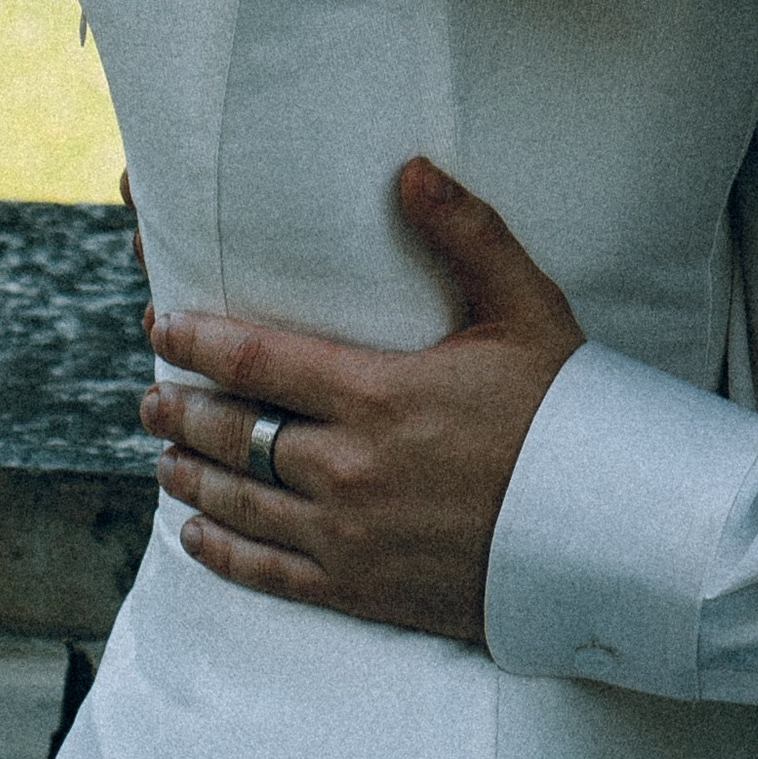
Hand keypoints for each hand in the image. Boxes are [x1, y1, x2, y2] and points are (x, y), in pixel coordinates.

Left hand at [139, 160, 583, 645]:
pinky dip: (224, 553)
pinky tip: (197, 538)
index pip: (257, 361)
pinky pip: (272, 574)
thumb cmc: (567, 415)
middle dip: (181, 414)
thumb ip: (466, 234)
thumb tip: (411, 169)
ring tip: (163, 459)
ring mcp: (353, 536)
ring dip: (191, 479)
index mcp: (379, 395)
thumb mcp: (525, 310)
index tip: (160, 326)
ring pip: (242, 504)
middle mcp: (351, 469)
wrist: (608, 537)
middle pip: (236, 435)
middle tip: (149, 397)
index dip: (197, 343)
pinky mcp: (365, 590)